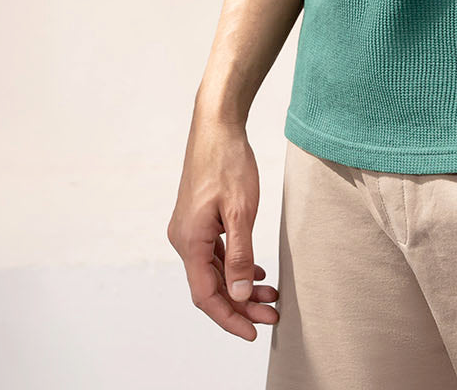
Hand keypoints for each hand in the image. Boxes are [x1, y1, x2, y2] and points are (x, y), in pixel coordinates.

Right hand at [167, 114, 279, 340]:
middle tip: (273, 314)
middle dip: (241, 305)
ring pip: (215, 271)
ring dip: (240, 286)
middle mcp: (183, 239)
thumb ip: (240, 255)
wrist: (217, 125)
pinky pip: (215, 253)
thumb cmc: (227, 163)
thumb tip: (238, 296)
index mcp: (189, 241)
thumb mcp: (241, 210)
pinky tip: (255, 272)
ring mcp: (189, 229)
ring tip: (271, 295)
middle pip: (211, 286)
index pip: (206, 295)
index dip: (230, 319)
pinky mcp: (198, 219)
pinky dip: (235, 266)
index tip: (254, 333)